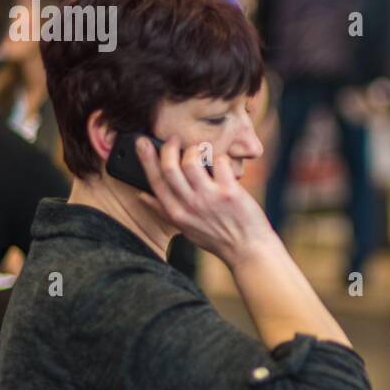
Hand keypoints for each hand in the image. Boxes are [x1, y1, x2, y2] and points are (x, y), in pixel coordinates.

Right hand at [133, 136, 273, 264]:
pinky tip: (221, 163)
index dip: (145, 159)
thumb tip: (141, 195)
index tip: (141, 142)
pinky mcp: (229, 192)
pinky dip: (219, 157)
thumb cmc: (216, 238)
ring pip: (191, 161)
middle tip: (174, 139)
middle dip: (168, 147)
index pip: (154, 181)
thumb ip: (163, 211)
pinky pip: (219, 163)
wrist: (247, 250)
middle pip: (169, 167)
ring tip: (199, 149)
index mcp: (176, 213)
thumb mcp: (184, 228)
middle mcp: (189, 204)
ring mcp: (209, 198)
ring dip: (194, 149)